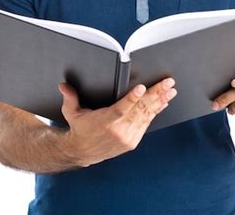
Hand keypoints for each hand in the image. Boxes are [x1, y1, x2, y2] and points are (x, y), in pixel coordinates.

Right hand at [58, 78, 176, 166]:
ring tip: (171, 90)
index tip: (141, 88)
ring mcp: (127, 137)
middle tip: (167, 82)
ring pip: (147, 116)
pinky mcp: (133, 141)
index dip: (132, 98)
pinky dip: (156, 111)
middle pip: (139, 110)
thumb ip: (70, 98)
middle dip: (155, 94)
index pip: (121, 109)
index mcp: (104, 122)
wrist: (83, 152)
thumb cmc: (79, 128)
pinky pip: (147, 123)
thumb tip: (63, 85)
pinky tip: (164, 102)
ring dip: (160, 101)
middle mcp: (118, 131)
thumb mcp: (71, 112)